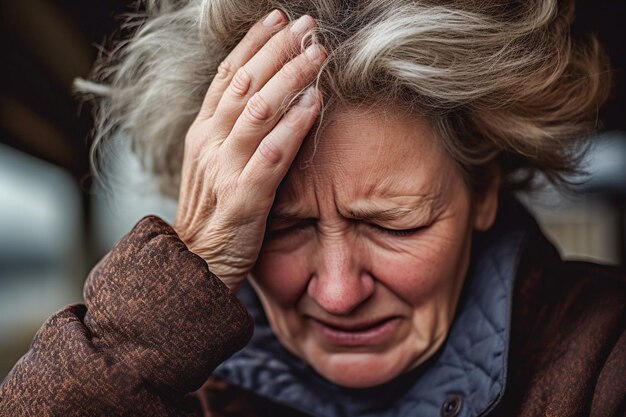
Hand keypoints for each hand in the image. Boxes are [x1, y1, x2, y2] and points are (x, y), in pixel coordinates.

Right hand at [174, 11, 324, 291]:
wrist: (192, 266)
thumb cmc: (212, 213)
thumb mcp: (213, 164)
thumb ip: (232, 130)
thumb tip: (266, 94)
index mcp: (202, 132)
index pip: (227, 74)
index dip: (253, 43)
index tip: (279, 17)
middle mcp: (209, 143)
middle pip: (244, 83)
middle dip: (277, 49)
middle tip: (308, 25)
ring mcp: (223, 169)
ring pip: (258, 111)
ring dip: (290, 78)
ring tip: (318, 54)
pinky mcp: (243, 199)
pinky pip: (271, 156)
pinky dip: (293, 127)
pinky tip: (314, 105)